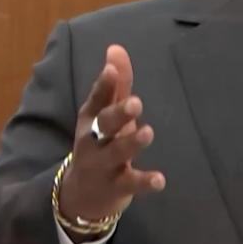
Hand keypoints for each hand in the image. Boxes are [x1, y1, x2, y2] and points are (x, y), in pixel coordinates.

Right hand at [56, 45, 164, 241]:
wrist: (81, 195)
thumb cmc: (99, 144)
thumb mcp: (104, 114)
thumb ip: (116, 84)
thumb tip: (116, 48)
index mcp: (91, 119)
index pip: (96, 100)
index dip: (103, 86)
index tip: (111, 70)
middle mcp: (93, 140)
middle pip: (104, 125)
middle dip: (118, 114)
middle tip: (136, 103)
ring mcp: (103, 165)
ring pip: (116, 153)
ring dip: (131, 143)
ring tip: (148, 132)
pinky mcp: (116, 187)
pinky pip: (130, 183)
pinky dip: (145, 182)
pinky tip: (160, 180)